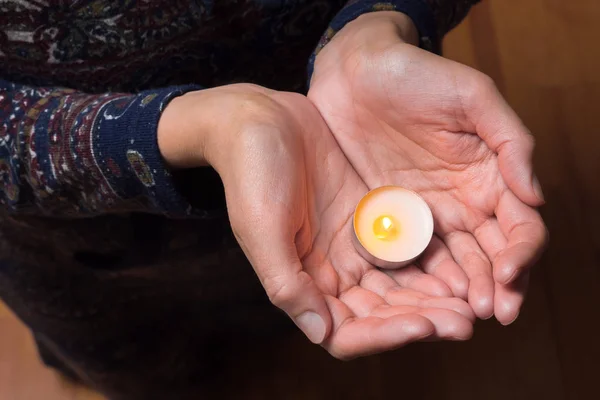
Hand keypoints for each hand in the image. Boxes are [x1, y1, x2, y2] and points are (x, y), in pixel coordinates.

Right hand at [158, 83, 474, 358]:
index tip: (421, 324)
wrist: (260, 120)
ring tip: (471, 299)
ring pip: (402, 285)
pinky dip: (432, 259)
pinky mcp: (373, 217)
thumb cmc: (251, 173)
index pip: (347, 332)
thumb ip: (287, 283)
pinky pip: (408, 245)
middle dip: (422, 319)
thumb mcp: (262, 227)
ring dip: (434, 297)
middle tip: (464, 322)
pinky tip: (461, 261)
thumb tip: (320, 333)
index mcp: (303, 283)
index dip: (384, 336)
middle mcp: (333, 272)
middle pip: (383, 313)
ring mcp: (355, 245)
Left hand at [308, 13, 547, 324]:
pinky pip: (407, 256)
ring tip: (459, 317)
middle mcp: (462, 202)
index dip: (522, 253)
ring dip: (461, 292)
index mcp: (490, 177)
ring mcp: (424, 214)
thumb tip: (536, 196)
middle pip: (490, 255)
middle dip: (495, 287)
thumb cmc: (418, 75)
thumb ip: (510, 141)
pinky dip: (418, 279)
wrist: (356, 75)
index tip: (510, 274)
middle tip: (489, 313)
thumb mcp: (472, 96)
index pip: (519, 226)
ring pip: (452, 264)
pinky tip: (420, 299)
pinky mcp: (388, 218)